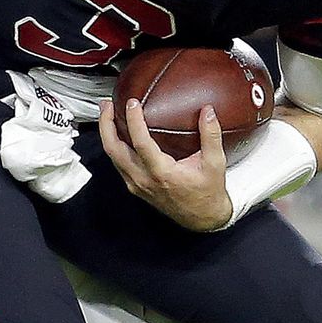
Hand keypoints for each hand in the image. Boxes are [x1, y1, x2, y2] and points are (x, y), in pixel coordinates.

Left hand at [98, 100, 232, 231]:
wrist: (203, 220)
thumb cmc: (208, 193)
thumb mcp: (215, 164)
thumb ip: (211, 136)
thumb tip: (208, 111)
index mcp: (162, 173)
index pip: (140, 143)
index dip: (134, 120)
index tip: (133, 103)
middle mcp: (144, 179)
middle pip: (114, 149)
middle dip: (106, 124)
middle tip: (107, 105)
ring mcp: (137, 185)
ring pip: (112, 157)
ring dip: (107, 134)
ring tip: (108, 114)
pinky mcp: (135, 187)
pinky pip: (118, 164)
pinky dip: (114, 146)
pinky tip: (118, 133)